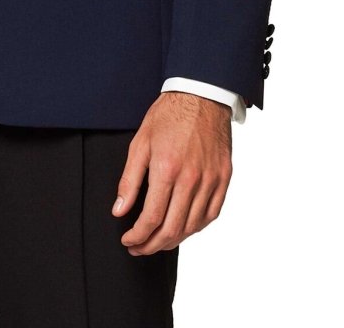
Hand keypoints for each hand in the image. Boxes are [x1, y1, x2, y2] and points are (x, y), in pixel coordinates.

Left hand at [112, 91, 232, 254]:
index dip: (137, 236)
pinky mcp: (224, 178)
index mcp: (167, 169)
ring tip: (158, 240)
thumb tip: (119, 210)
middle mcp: (191, 179)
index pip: (151, 218)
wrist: (201, 95)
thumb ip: (129, 180)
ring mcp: (211, 180)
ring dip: (173, 240)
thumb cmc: (168, 116)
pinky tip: (184, 227)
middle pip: (172, 229)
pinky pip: (212, 214)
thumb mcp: (140, 143)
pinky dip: (196, 227)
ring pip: (193, 226)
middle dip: (152, 245)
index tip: (128, 239)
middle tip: (139, 247)